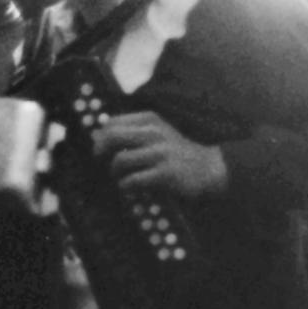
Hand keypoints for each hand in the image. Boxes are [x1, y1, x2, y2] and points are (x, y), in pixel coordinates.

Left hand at [91, 112, 227, 198]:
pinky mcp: (164, 174)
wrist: (208, 168)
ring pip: (120, 160)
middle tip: (102, 162)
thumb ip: (134, 132)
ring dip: (114, 172)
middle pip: (112, 137)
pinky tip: (129, 189)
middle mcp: (154, 133)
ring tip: (120, 178)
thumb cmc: (178, 153)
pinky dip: (126, 186)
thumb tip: (99, 138)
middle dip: (100, 151)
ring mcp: (159, 153)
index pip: (112, 122)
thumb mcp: (159, 132)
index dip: (101, 137)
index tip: (100, 149)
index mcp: (150, 119)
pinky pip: (133, 180)